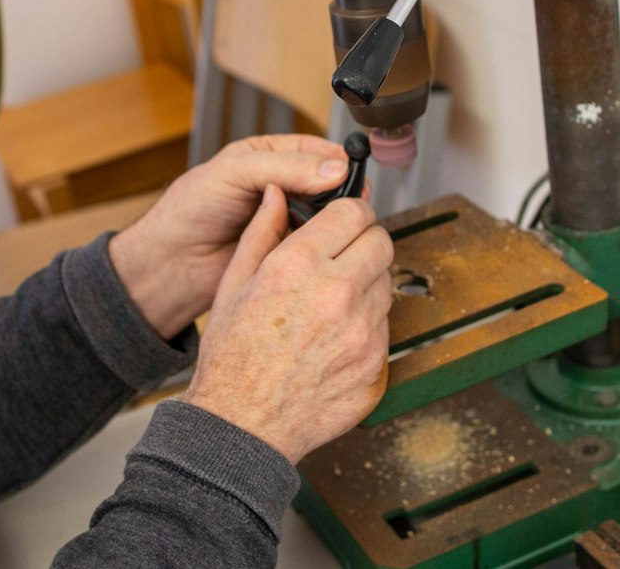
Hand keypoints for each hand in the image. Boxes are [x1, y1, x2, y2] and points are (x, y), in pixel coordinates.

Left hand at [108, 135, 351, 338]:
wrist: (171, 263)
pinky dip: (319, 245)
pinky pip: (313, 244)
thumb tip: (334, 167)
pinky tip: (320, 247)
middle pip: (326, 184)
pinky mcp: (285, 250)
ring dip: (330, 221)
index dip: (336, 160)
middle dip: (338, 193)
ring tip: (334, 226)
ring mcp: (283, 219)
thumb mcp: (235, 171)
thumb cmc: (190, 210)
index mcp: (267, 156)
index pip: (315, 150)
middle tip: (350, 204)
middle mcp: (279, 186)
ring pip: (323, 216)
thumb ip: (285, 167)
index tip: (352, 172)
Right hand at [180, 188, 392, 463]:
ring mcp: (362, 331)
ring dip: (368, 283)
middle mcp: (336, 293)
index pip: (353, 212)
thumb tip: (277, 194)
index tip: (343, 220)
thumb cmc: (233, 359)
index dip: (349, 212)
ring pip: (386, 283)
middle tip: (345, 255)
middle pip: (382, 242)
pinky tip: (336, 335)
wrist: (244, 426)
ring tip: (332, 302)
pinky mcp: (376, 362)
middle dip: (365, 243)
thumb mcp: (234, 284)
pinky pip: (385, 325)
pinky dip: (367, 323)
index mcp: (298, 266)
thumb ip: (262, 231)